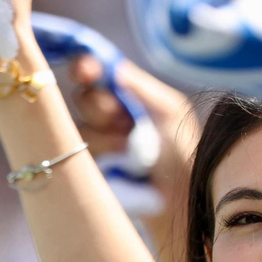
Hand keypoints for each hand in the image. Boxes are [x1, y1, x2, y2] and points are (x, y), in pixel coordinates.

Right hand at [67, 54, 196, 197]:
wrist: (182, 195)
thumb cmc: (183, 152)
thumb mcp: (169, 111)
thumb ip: (139, 85)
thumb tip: (109, 66)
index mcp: (127, 96)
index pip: (96, 72)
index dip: (85, 66)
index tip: (87, 71)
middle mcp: (108, 115)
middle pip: (83, 96)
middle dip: (101, 105)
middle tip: (124, 121)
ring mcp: (97, 141)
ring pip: (81, 124)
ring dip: (106, 134)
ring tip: (130, 148)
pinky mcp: (90, 166)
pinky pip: (78, 150)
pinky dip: (103, 152)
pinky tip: (121, 161)